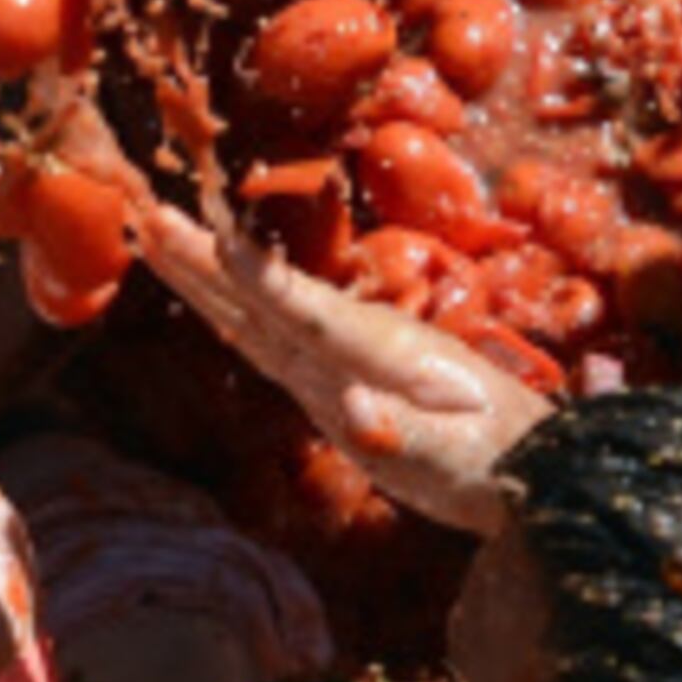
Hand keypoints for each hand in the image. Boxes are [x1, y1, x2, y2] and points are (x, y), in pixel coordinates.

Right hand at [133, 201, 541, 534]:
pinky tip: (211, 300)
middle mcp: (353, 341)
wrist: (533, 464)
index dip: (259, 279)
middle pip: (264, 298)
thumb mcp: (452, 458)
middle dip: (205, 261)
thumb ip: (405, 433)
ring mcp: (343, 356)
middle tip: (148, 216)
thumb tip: (356, 409)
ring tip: (158, 235)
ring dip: (207, 274)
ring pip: (259, 311)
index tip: (214, 240)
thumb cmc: (494, 464)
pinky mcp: (337, 377)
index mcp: (377, 351)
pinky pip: (269, 337)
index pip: (305, 310)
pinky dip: (232, 310)